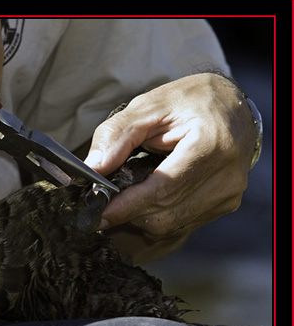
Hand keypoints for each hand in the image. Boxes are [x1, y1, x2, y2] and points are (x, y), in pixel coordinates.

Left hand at [85, 73, 257, 262]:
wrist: (233, 106)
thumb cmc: (190, 101)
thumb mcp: (149, 105)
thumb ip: (117, 135)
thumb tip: (93, 169)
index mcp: (211, 145)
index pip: (162, 189)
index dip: (127, 205)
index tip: (98, 214)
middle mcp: (226, 177)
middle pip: (164, 214)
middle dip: (128, 212)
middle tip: (103, 202)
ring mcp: (227, 195)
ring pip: (169, 224)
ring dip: (140, 215)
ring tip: (126, 193)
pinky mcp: (224, 205)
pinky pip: (179, 223)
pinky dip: (156, 214)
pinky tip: (148, 195)